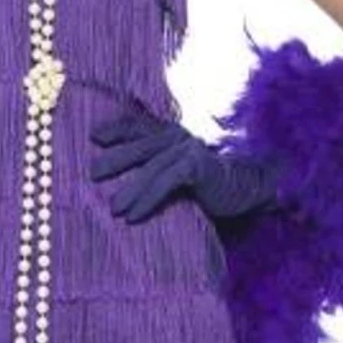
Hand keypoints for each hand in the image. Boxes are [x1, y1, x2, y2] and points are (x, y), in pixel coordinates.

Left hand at [89, 103, 282, 222]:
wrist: (249, 189)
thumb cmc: (211, 185)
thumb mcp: (179, 174)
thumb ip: (157, 169)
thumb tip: (120, 181)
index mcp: (173, 134)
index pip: (141, 126)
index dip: (118, 128)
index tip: (95, 136)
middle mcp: (180, 136)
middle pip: (142, 146)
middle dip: (116, 158)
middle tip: (93, 174)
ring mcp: (191, 148)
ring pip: (153, 167)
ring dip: (131, 189)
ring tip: (113, 209)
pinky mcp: (199, 165)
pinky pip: (167, 181)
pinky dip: (148, 198)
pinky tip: (133, 216)